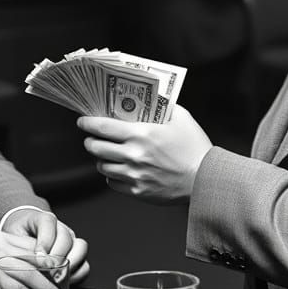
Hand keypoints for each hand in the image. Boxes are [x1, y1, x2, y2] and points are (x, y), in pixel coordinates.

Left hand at [0, 209, 89, 285]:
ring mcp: (71, 242)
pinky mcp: (76, 257)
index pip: (48, 223)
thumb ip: (16, 245)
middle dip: (57, 256)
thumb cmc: (18, 238)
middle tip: (48, 271)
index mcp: (44, 219)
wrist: (24, 237)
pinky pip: (84, 265)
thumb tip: (17, 261)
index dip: (45, 241)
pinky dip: (76, 275)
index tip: (38, 256)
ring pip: (80, 248)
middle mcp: (61, 228)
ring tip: (56, 278)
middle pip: (66, 237)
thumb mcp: (12, 237)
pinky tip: (63, 282)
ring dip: (70, 265)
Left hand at [77, 105, 212, 203]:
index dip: (87, 123)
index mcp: (141, 134)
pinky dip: (113, 176)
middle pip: (96, 147)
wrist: (205, 180)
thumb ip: (163, 105)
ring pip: (102, 166)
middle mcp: (134, 155)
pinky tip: (120, 169)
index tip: (82, 121)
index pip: (102, 126)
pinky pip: (113, 183)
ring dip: (101, 158)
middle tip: (92, 138)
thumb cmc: (195, 147)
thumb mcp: (181, 118)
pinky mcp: (138, 191)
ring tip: (106, 153)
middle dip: (90, 141)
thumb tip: (151, 96)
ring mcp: (134, 175)